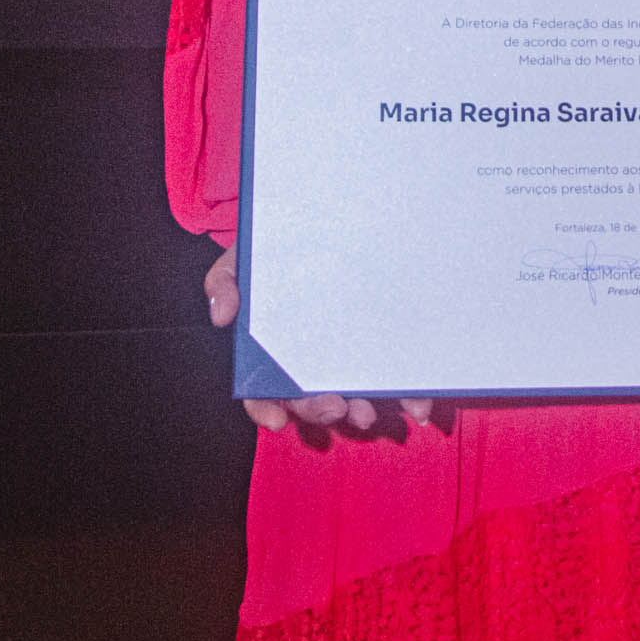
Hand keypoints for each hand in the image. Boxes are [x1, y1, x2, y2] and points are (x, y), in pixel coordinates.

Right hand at [204, 243, 433, 435]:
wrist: (323, 220)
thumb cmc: (278, 250)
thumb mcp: (244, 258)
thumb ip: (225, 282)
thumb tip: (222, 316)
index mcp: (274, 352)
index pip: (262, 391)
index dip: (266, 409)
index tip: (276, 420)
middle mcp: (312, 362)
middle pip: (310, 401)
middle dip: (321, 411)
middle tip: (335, 407)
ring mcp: (349, 357)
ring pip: (354, 398)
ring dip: (362, 412)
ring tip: (369, 412)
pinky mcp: (384, 348)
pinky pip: (395, 379)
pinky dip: (407, 398)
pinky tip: (417, 406)